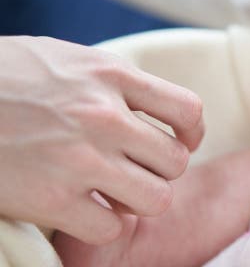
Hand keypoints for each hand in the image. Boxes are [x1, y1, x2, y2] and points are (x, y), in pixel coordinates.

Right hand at [0, 36, 203, 244]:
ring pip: (156, 199)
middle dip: (160, 170)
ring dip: (139, 200)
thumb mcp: (69, 60)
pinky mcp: (53, 199)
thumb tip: (157, 110)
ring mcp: (81, 159)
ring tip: (116, 192)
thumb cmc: (7, 77)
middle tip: (136, 169)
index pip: (189, 110)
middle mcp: (104, 117)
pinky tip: (83, 208)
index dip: (192, 132)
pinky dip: (102, 223)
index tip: (181, 140)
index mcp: (111, 76)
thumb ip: (116, 83)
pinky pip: (111, 227)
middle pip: (176, 162)